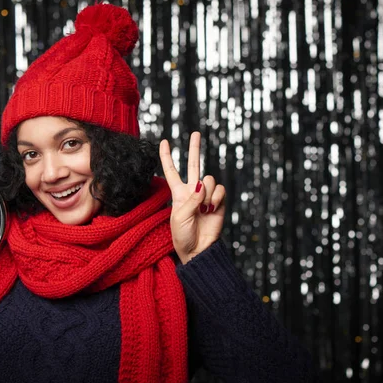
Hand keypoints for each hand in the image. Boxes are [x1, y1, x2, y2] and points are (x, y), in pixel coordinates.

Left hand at [159, 132, 225, 263]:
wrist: (198, 249)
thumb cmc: (182, 236)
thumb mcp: (179, 217)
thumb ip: (190, 199)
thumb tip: (202, 186)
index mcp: (177, 193)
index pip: (170, 170)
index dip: (166, 156)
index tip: (163, 141)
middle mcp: (192, 191)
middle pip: (193, 164)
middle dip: (194, 148)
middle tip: (195, 132)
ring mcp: (206, 195)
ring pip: (208, 179)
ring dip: (205, 193)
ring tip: (203, 209)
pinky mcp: (219, 202)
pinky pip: (219, 189)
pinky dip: (216, 198)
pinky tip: (212, 209)